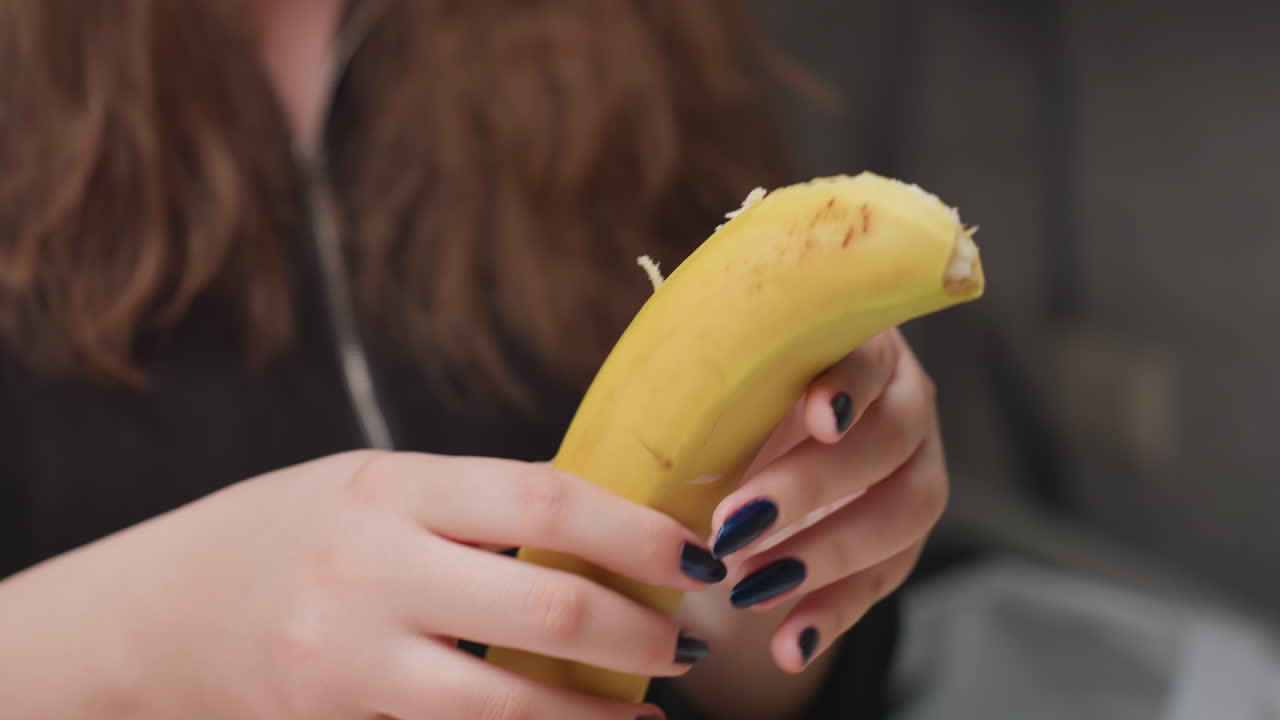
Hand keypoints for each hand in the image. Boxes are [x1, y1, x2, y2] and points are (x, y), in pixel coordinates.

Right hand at [9, 450, 730, 718]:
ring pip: (509, 703)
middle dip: (642, 635)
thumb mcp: (376, 487)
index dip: (640, 534)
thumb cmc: (288, 534)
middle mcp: (371, 569)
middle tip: (687, 645)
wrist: (155, 616)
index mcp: (394, 486)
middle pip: (547, 608)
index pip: (547, 500)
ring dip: (597, 717)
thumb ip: (479, 503)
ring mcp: (347, 660)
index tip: (699, 560)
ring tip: (647, 713)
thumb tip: (612, 520)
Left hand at [702, 328, 946, 672]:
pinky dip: (833, 614)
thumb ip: (705, 387)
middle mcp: (904, 399)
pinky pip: (886, 578)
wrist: (755, 438)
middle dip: (812, 488)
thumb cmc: (726, 393)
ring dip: (826, 557)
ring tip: (749, 590)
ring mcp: (917, 466)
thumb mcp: (718, 378)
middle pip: (888, 440)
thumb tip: (636, 426)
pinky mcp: (907, 534)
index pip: (869, 357)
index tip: (818, 419)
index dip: (849, 386)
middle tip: (734, 527)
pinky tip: (788, 645)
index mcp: (858, 342)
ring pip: (905, 513)